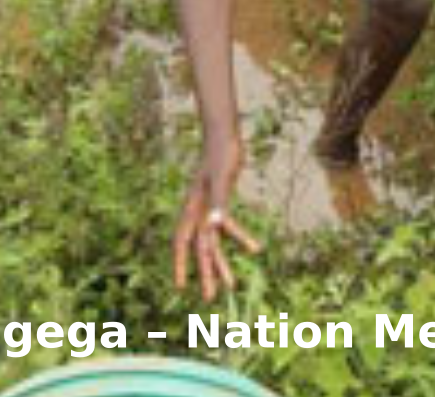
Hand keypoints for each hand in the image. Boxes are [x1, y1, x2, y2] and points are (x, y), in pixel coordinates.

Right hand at [170, 137, 259, 302]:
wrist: (226, 136)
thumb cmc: (221, 154)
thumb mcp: (222, 179)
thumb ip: (219, 203)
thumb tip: (215, 227)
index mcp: (193, 208)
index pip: (182, 242)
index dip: (180, 264)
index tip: (180, 286)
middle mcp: (198, 211)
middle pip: (200, 248)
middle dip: (205, 273)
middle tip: (210, 298)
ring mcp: (208, 208)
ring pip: (214, 242)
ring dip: (222, 263)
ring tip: (232, 286)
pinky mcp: (221, 202)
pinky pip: (228, 225)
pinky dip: (239, 237)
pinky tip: (255, 247)